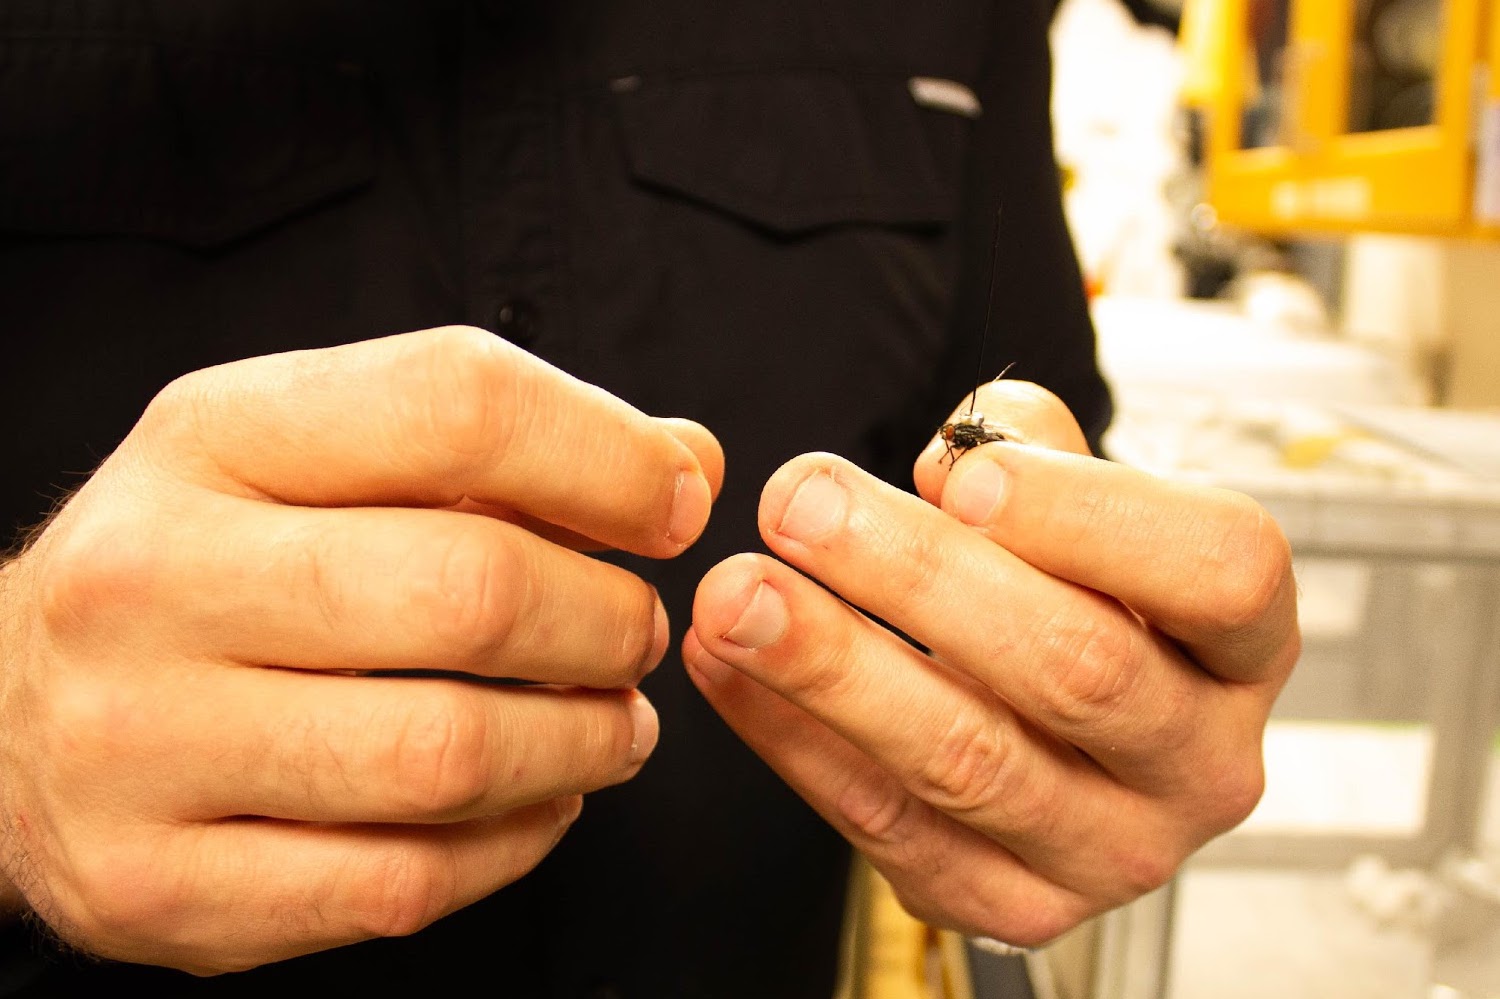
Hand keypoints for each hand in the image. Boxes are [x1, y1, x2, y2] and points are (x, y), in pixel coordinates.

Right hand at [0, 327, 721, 972]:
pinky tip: (539, 800)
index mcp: (212, 436)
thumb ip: (501, 447)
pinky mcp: (158, 884)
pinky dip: (515, 844)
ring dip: (581, 742)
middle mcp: (154, 580)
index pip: (457, 402)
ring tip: (613, 722)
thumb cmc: (211, 564)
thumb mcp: (319, 456)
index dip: (609, 455)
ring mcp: (140, 744)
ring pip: (447, 753)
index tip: (674, 502)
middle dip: (608, 619)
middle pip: (472, 590)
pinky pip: (401, 881)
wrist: (8, 712)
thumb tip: (683, 466)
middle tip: (636, 633)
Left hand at [685, 380, 1296, 944]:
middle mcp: (1202, 762)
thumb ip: (1032, 453)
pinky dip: (793, 742)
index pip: (1219, 572)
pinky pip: (888, 828)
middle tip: (800, 506)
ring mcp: (1113, 850)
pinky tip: (729, 668)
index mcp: (1245, 644)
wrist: (1065, 731)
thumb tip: (953, 457)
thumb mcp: (1085, 507)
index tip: (961, 472)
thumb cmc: (1082, 596)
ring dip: (834, 668)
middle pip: (1075, 666)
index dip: (1089, 517)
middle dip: (918, 578)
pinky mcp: (1012, 905)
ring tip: (737, 594)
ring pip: (969, 760)